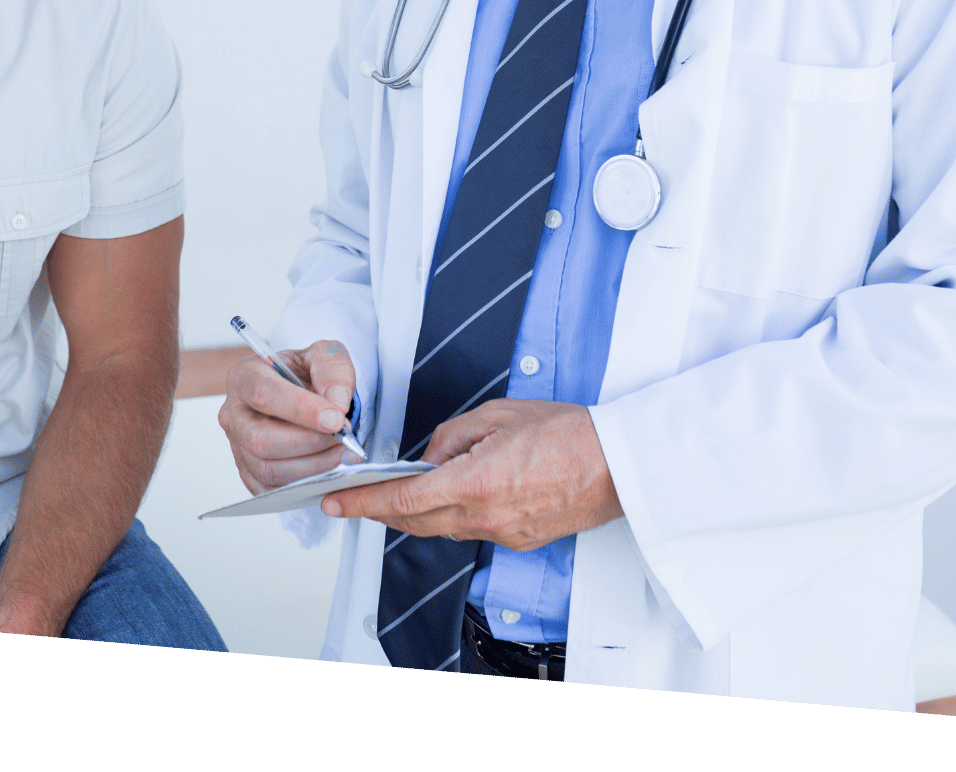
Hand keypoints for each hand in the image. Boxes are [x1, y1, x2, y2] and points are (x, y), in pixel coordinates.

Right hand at [218, 339, 359, 493]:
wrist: (309, 396)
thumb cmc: (309, 374)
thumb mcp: (325, 355)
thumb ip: (333, 369)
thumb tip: (336, 402)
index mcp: (244, 376)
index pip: (264, 394)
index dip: (301, 409)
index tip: (335, 418)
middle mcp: (234, 414)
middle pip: (261, 439)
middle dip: (310, 442)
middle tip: (344, 437)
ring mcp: (238, 447)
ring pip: (268, 469)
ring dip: (313, 465)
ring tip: (343, 451)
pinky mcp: (250, 474)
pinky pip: (274, 490)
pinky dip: (306, 483)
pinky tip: (330, 466)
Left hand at [318, 400, 621, 550]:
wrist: (620, 465)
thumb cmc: (568, 433)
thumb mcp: (498, 415)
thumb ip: (452, 436)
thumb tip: (430, 455)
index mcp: (475, 483)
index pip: (403, 499)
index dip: (363, 502)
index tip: (335, 502)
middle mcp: (485, 517)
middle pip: (414, 521)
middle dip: (378, 511)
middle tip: (351, 499)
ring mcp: (502, 534)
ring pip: (439, 529)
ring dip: (411, 515)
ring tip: (389, 497)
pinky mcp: (518, 540)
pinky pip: (469, 531)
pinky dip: (446, 518)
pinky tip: (442, 500)